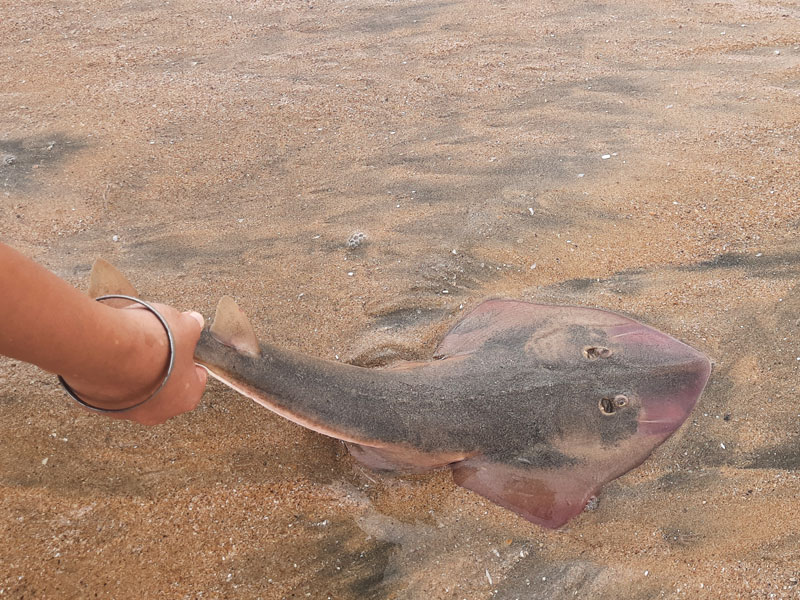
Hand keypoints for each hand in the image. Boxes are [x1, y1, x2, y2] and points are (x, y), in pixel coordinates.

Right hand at [64, 304, 207, 424]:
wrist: (106, 351)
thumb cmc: (151, 346)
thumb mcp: (184, 327)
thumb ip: (193, 327)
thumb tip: (194, 322)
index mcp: (187, 397)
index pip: (196, 378)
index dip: (189, 359)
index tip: (182, 347)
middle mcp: (159, 412)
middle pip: (167, 387)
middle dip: (162, 368)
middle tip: (155, 347)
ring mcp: (129, 412)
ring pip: (138, 390)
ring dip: (136, 373)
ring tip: (131, 348)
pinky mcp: (102, 407)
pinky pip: (112, 390)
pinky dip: (113, 375)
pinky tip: (113, 356)